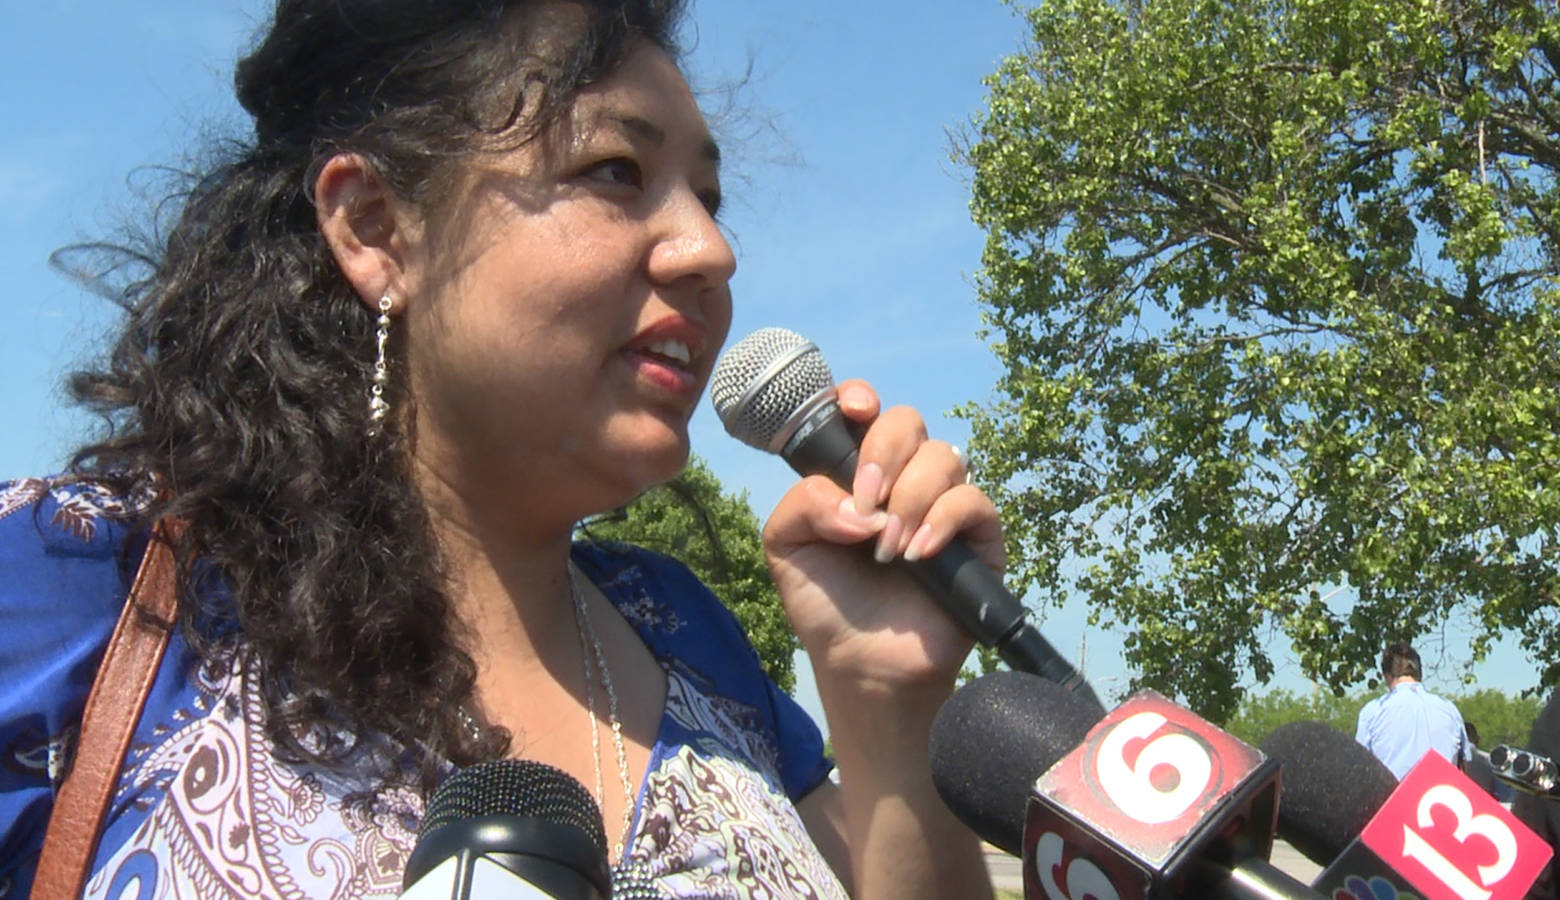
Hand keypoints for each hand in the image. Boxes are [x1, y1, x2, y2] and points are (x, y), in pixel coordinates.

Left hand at [762, 379, 1004, 692]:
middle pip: (908, 422)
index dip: (860, 397)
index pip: (866, 411)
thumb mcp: (786, 546)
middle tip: (864, 505)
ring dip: (909, 499)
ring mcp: (943, 503)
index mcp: (856, 472)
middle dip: (884, 454)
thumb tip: (858, 505)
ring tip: (886, 551)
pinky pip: (973, 499)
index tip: (853, 411)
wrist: (862, 663)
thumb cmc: (826, 602)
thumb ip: (802, 503)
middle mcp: (902, 478)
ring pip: (944, 456)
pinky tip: (917, 555)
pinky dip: (942, 520)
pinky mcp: (978, 535)